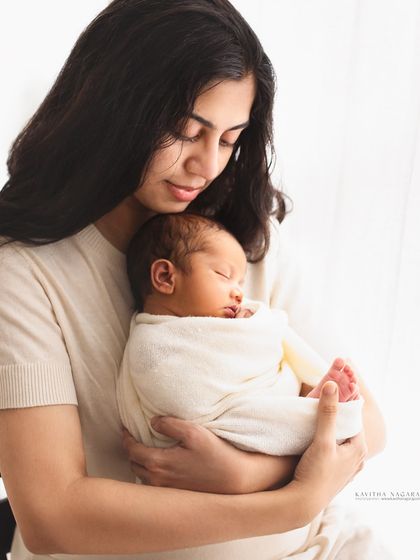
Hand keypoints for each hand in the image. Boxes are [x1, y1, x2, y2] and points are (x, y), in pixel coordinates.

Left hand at [122, 417, 255, 493]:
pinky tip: (159, 463)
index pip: (132, 450)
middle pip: (133, 464)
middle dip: (130, 450)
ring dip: (139, 462)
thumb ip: (169, 424)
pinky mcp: (175, 494)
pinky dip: (149, 472)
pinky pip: (153, 483)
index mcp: (158, 463)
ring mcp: (166, 490)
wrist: (234, 479)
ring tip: (144, 449)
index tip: (125, 427)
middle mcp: (157, 480)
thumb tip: (152, 422)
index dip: (126, 437)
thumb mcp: (193, 432)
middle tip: (132, 437)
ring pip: (142, 476)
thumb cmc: (215, 453)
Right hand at [292, 381, 366, 510]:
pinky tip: (315, 438)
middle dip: (336, 414)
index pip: (354, 417)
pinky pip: (334, 450)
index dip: (343, 402)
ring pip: (340, 440)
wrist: (303, 504)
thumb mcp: (321, 440)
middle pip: (348, 428)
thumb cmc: (315, 473)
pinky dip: (327, 440)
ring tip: (316, 417)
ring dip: (330, 428)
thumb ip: (327, 412)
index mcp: (359, 448)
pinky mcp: (335, 474)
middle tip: (321, 400)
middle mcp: (357, 459)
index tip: (331, 389)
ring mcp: (347, 468)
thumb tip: (332, 384)